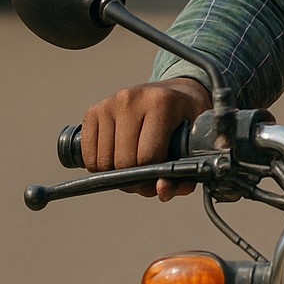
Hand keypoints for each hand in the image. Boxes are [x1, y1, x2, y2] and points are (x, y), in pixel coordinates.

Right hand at [81, 77, 211, 199]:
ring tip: (134, 164)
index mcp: (161, 102)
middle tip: (147, 172)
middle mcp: (131, 99)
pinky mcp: (94, 110)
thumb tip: (160, 190)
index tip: (160, 175)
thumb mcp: (194, 143)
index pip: (147, 156)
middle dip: (135, 177)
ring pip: (103, 162)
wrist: (175, 92)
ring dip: (117, 173)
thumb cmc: (186, 121)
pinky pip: (89, 156)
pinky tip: (117, 156)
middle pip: (124, 161)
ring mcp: (109, 103)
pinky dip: (101, 166)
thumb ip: (183, 174)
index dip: (153, 175)